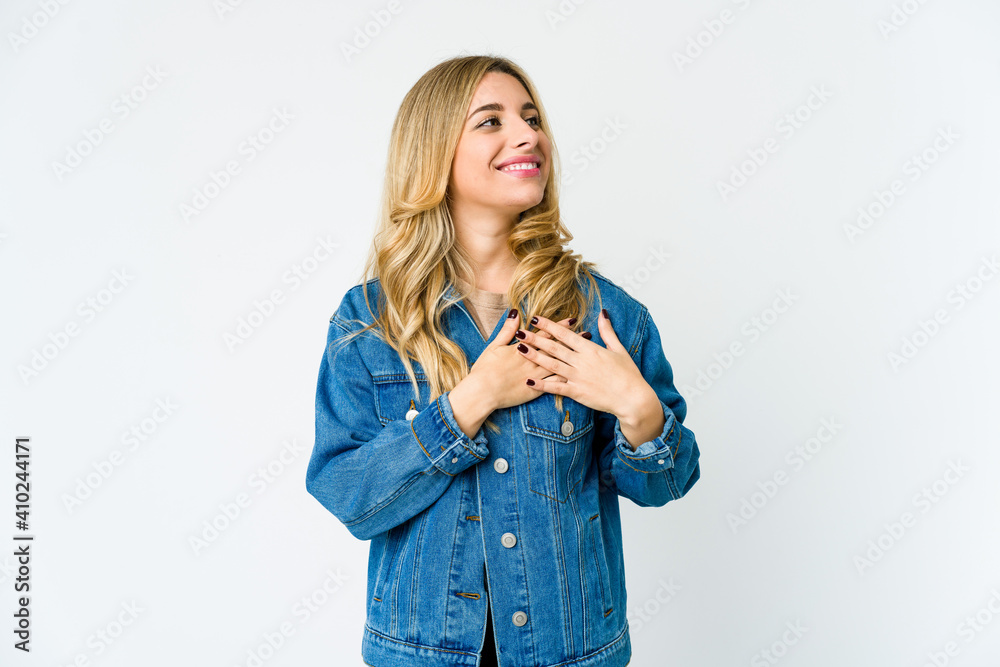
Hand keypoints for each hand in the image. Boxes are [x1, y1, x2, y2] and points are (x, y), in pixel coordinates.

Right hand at [466, 310, 576, 411]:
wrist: (482, 392)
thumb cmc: (485, 369)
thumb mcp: (494, 345)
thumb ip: (507, 330)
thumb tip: (515, 312)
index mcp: (522, 348)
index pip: (544, 334)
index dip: (558, 326)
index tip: (572, 319)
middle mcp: (532, 360)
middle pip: (555, 347)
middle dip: (571, 340)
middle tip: (586, 333)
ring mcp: (535, 375)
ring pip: (558, 364)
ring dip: (573, 357)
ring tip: (587, 352)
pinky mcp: (535, 391)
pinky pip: (553, 385)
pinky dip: (566, 378)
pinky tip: (578, 376)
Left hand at [515, 313, 656, 419]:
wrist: (632, 398)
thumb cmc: (628, 374)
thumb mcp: (619, 349)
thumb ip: (607, 331)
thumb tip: (602, 313)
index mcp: (591, 349)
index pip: (565, 334)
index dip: (549, 326)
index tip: (536, 318)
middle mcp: (581, 361)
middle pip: (554, 347)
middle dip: (535, 339)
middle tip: (519, 331)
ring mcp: (578, 377)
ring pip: (551, 365)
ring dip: (534, 357)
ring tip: (519, 349)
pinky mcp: (577, 392)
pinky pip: (556, 388)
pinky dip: (542, 385)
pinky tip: (528, 381)